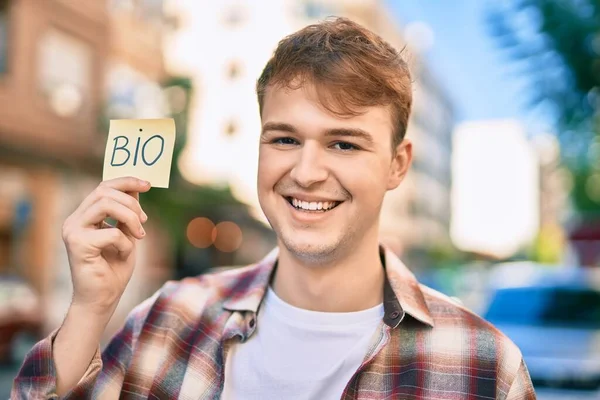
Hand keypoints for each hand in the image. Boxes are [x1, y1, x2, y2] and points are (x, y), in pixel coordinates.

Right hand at [61, 177, 150, 315]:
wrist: (103, 299)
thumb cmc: (114, 269)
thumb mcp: (126, 234)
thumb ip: (127, 213)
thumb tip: (136, 188)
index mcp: (84, 216)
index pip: (103, 187)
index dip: (126, 182)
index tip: (147, 184)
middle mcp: (74, 220)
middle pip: (104, 191)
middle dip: (131, 202)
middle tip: (144, 220)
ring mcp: (73, 231)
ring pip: (106, 204)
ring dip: (130, 218)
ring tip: (139, 234)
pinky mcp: (78, 245)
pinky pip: (112, 233)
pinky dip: (126, 243)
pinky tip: (125, 255)